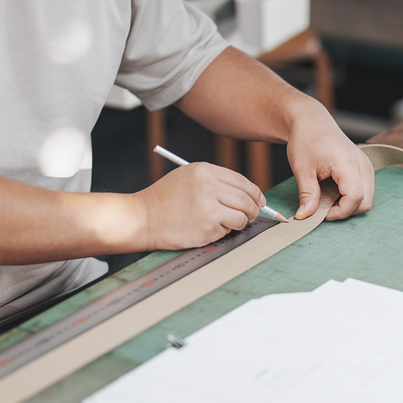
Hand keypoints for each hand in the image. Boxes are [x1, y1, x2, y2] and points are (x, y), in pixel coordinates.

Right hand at [134, 162, 264, 250]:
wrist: (143, 218)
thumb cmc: (165, 199)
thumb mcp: (187, 177)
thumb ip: (214, 181)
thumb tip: (245, 194)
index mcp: (204, 170)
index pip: (240, 180)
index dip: (254, 192)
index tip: (259, 200)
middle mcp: (208, 186)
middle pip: (246, 198)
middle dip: (254, 209)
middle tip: (253, 215)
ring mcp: (209, 207)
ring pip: (242, 215)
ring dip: (242, 222)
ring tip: (231, 223)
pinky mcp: (208, 226)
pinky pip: (229, 229)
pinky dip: (226, 231)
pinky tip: (211, 229)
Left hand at [286, 102, 373, 220]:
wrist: (311, 122)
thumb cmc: (306, 140)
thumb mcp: (302, 170)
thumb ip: (307, 195)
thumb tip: (304, 216)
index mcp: (347, 162)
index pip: (355, 197)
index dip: (339, 212)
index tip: (322, 213)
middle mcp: (362, 164)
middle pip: (365, 202)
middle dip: (345, 211)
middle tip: (323, 207)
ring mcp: (366, 165)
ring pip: (367, 199)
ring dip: (348, 205)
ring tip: (327, 198)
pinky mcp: (365, 167)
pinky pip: (365, 191)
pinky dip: (351, 198)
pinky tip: (334, 192)